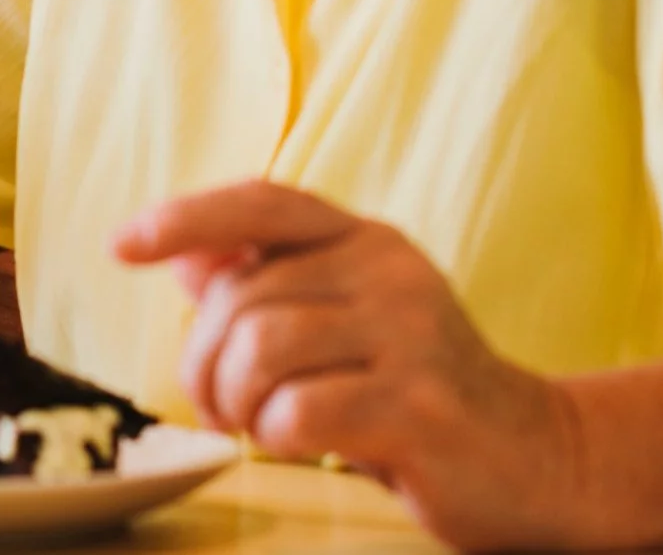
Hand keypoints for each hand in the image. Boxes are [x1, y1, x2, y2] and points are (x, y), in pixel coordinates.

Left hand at [115, 181, 585, 550]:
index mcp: (365, 241)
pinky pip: (297, 412)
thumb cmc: (417, 389)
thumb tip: (185, 256)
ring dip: (235, 401)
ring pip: (259, 349)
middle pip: (241, 299)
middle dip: (204, 362)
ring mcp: (410, 336)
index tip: (121, 245)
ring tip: (254, 424)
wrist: (541, 460)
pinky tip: (302, 444)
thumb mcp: (345, 323)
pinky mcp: (419, 406)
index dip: (185, 217)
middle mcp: (388, 272)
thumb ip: (271, 286)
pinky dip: (276, 435)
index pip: (262, 202)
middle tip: (218, 405)